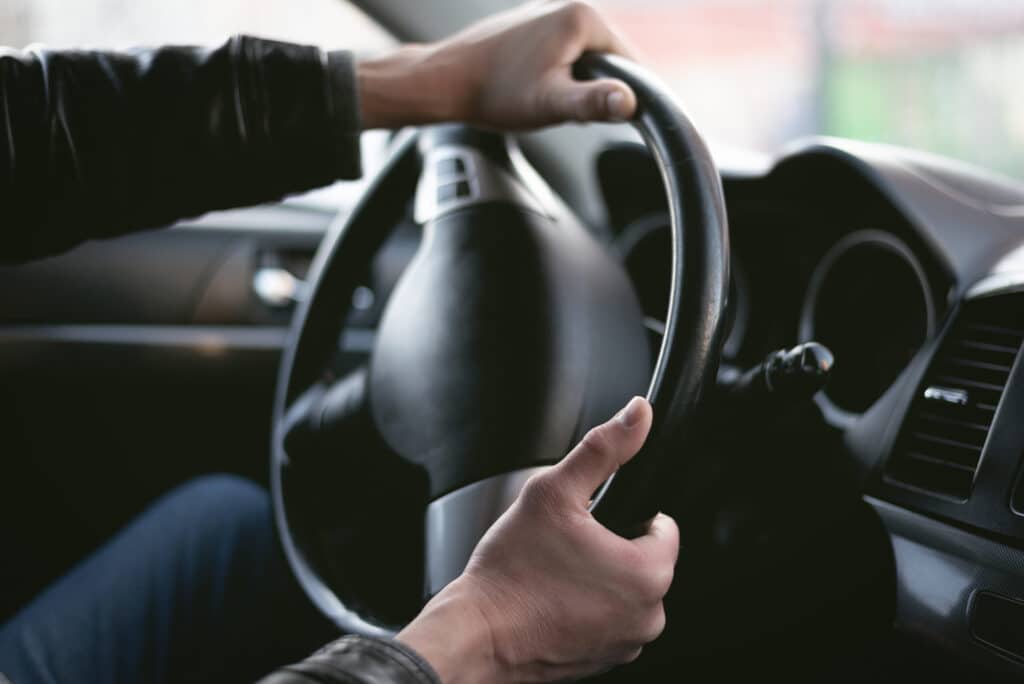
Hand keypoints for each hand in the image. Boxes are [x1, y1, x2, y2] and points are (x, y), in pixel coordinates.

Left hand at [357, 1, 636, 129]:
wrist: (444, 82)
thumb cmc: (495, 92)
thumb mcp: (551, 104)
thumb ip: (594, 102)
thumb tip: (631, 102)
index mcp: (583, 16)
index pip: (629, 62)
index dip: (617, 95)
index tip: (589, 114)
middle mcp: (567, 4)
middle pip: (606, 59)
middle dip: (591, 88)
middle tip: (558, 107)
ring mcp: (546, 11)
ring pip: (582, 58)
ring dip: (571, 83)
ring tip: (539, 96)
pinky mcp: (530, 24)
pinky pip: (560, 52)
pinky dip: (554, 73)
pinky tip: (529, 86)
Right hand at [397, 396, 678, 682]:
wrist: (478, 635)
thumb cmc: (511, 573)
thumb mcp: (553, 493)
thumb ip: (602, 449)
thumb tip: (638, 414)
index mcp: (648, 573)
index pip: (662, 526)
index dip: (625, 513)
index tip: (588, 520)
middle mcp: (647, 616)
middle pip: (642, 560)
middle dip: (609, 547)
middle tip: (563, 546)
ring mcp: (624, 644)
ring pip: (622, 592)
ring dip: (597, 580)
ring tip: (554, 574)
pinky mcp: (601, 662)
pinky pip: (605, 622)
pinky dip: (584, 610)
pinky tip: (550, 600)